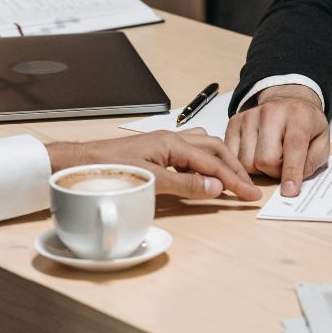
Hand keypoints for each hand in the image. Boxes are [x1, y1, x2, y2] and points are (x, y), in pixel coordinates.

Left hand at [47, 131, 260, 201]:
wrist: (80, 164)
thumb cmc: (109, 169)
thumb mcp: (151, 181)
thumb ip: (185, 184)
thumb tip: (215, 187)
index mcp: (172, 142)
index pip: (213, 162)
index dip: (234, 180)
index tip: (251, 194)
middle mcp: (171, 138)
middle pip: (214, 148)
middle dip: (234, 167)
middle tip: (248, 186)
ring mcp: (163, 143)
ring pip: (203, 146)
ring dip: (221, 161)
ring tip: (233, 177)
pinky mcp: (155, 150)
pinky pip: (189, 151)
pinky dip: (204, 160)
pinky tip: (204, 171)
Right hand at [223, 85, 330, 197]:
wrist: (287, 99)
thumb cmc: (306, 124)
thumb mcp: (322, 141)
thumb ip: (312, 161)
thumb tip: (293, 182)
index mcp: (298, 115)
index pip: (293, 148)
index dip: (291, 173)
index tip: (289, 191)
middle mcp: (271, 112)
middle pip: (264, 160)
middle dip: (274, 172)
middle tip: (282, 165)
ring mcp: (250, 115)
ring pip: (246, 161)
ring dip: (259, 168)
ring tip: (270, 157)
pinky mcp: (234, 121)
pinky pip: (232, 155)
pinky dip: (243, 163)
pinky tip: (254, 154)